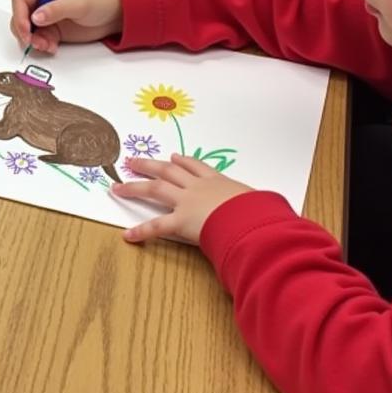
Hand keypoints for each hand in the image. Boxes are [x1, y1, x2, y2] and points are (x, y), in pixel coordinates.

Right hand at [10, 0, 122, 54]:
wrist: (114, 14)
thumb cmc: (99, 0)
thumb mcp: (78, 3)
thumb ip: (56, 10)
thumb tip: (35, 18)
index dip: (19, 15)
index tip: (26, 30)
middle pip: (19, 16)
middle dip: (24, 31)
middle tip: (34, 43)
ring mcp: (44, 15)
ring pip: (26, 30)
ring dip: (33, 41)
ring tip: (47, 46)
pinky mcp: (50, 29)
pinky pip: (37, 39)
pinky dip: (41, 46)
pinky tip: (52, 47)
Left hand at [111, 154, 253, 244]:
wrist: (253, 219)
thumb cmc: (262, 212)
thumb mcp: (260, 203)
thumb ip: (259, 205)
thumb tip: (272, 210)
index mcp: (218, 182)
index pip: (196, 167)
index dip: (182, 162)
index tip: (172, 156)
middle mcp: (198, 187)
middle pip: (168, 171)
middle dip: (149, 165)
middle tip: (133, 161)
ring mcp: (187, 202)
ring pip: (156, 189)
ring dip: (135, 187)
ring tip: (118, 186)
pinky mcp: (182, 222)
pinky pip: (158, 227)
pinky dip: (142, 232)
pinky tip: (128, 236)